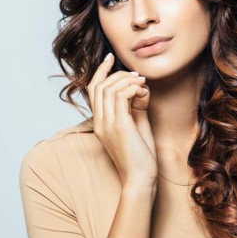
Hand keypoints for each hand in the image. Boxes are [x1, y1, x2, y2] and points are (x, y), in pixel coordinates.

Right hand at [87, 53, 157, 189]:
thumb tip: (139, 89)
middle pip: (99, 86)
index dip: (100, 71)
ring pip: (109, 89)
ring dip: (127, 80)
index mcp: (101, 123)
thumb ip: (135, 107)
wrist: (140, 179)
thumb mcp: (136, 126)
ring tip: (142, 82)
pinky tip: (143, 92)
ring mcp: (108, 124)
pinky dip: (132, 88)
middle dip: (117, 73)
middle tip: (136, 74)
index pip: (93, 90)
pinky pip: (121, 97)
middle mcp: (100, 122)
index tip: (111, 58)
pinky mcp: (120, 126)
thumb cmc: (140, 156)